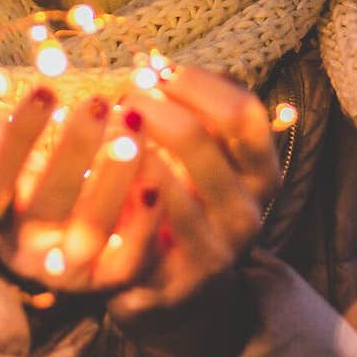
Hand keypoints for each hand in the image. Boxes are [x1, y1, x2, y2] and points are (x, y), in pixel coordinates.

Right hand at [0, 85, 162, 293]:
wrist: (36, 254)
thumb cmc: (13, 191)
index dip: (15, 138)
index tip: (45, 89)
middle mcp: (23, 249)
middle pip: (47, 204)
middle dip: (75, 149)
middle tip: (99, 101)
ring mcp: (68, 270)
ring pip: (92, 230)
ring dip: (116, 175)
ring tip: (134, 124)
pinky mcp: (108, 281)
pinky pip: (130, 260)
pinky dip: (144, 222)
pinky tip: (156, 178)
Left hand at [106, 65, 279, 322]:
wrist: (175, 290)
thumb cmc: (186, 201)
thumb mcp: (207, 157)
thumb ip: (198, 112)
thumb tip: (158, 66)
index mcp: (261, 174)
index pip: (243, 113)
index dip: (198, 85)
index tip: (158, 72)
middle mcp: (248, 215)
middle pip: (201, 142)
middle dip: (155, 111)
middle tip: (123, 99)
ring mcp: (215, 253)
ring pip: (169, 189)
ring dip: (129, 151)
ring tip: (106, 131)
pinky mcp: (174, 284)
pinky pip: (141, 237)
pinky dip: (117, 202)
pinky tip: (94, 180)